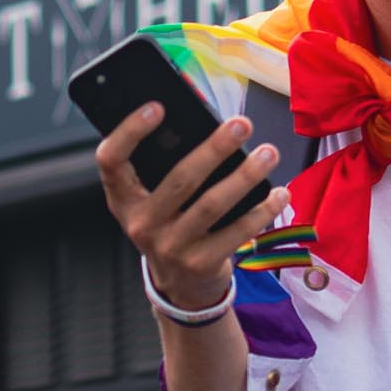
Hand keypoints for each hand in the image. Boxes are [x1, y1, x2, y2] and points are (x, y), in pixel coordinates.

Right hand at [95, 109, 287, 314]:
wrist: (179, 283)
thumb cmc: (172, 224)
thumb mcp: (156, 200)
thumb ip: (169, 164)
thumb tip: (210, 121)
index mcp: (125, 200)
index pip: (111, 162)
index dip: (129, 132)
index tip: (157, 107)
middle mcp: (141, 224)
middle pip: (179, 179)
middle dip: (214, 148)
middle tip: (241, 124)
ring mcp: (169, 247)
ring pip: (211, 204)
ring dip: (245, 176)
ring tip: (268, 153)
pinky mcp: (199, 263)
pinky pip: (236, 232)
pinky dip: (262, 210)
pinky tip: (279, 193)